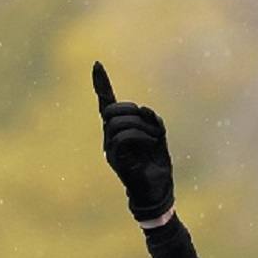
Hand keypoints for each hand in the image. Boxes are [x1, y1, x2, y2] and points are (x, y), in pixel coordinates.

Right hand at [92, 62, 173, 222]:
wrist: (157, 192)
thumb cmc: (157, 166)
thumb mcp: (160, 137)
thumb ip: (153, 121)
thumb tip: (145, 109)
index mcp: (119, 130)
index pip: (107, 103)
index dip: (102, 84)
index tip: (97, 64)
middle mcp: (110, 137)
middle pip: (111, 110)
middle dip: (132, 110)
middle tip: (150, 124)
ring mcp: (110, 148)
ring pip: (117, 122)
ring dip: (140, 124)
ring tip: (154, 137)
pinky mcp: (116, 159)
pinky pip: (123, 137)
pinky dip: (141, 135)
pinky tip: (152, 142)